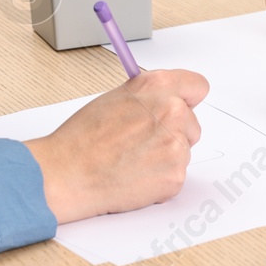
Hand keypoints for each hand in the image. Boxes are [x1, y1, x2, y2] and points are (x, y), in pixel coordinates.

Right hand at [25, 68, 208, 223]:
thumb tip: (168, 99)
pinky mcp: (175, 176)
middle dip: (173, 133)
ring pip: (183, 151)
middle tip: (141, 141)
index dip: (187, 98)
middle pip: (192, 123)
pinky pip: (176, 176)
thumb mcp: (116, 97)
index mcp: (157, 86)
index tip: (182, 106)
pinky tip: (135, 175)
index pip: (197, 86)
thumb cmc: (83, 138)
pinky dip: (160, 180)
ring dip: (165, 157)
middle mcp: (173, 110)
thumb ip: (149, 95)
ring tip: (132, 159)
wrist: (68, 173)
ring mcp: (176, 144)